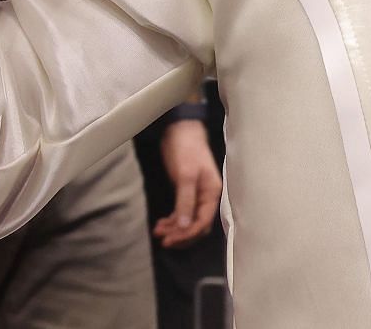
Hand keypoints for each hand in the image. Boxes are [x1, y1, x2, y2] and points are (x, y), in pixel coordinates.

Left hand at [154, 118, 222, 247]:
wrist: (181, 130)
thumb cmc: (186, 150)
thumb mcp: (186, 175)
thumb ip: (185, 201)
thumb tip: (184, 226)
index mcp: (212, 192)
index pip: (202, 222)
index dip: (187, 234)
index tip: (170, 240)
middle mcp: (207, 196)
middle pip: (197, 225)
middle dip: (181, 234)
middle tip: (163, 240)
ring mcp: (198, 195)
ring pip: (189, 221)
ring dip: (175, 229)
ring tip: (158, 231)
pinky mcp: (187, 192)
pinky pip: (182, 213)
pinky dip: (173, 220)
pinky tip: (161, 223)